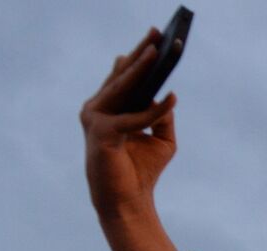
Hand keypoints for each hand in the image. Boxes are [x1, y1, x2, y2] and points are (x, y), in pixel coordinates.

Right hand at [81, 29, 178, 217]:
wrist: (128, 201)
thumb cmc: (141, 171)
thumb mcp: (161, 140)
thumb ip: (162, 117)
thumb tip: (168, 96)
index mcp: (109, 107)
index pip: (124, 76)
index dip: (140, 56)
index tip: (156, 35)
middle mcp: (98, 108)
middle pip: (122, 75)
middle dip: (140, 53)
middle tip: (156, 32)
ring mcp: (96, 119)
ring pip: (122, 89)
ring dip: (141, 69)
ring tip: (157, 52)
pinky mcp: (102, 134)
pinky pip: (133, 118)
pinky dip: (153, 110)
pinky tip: (170, 100)